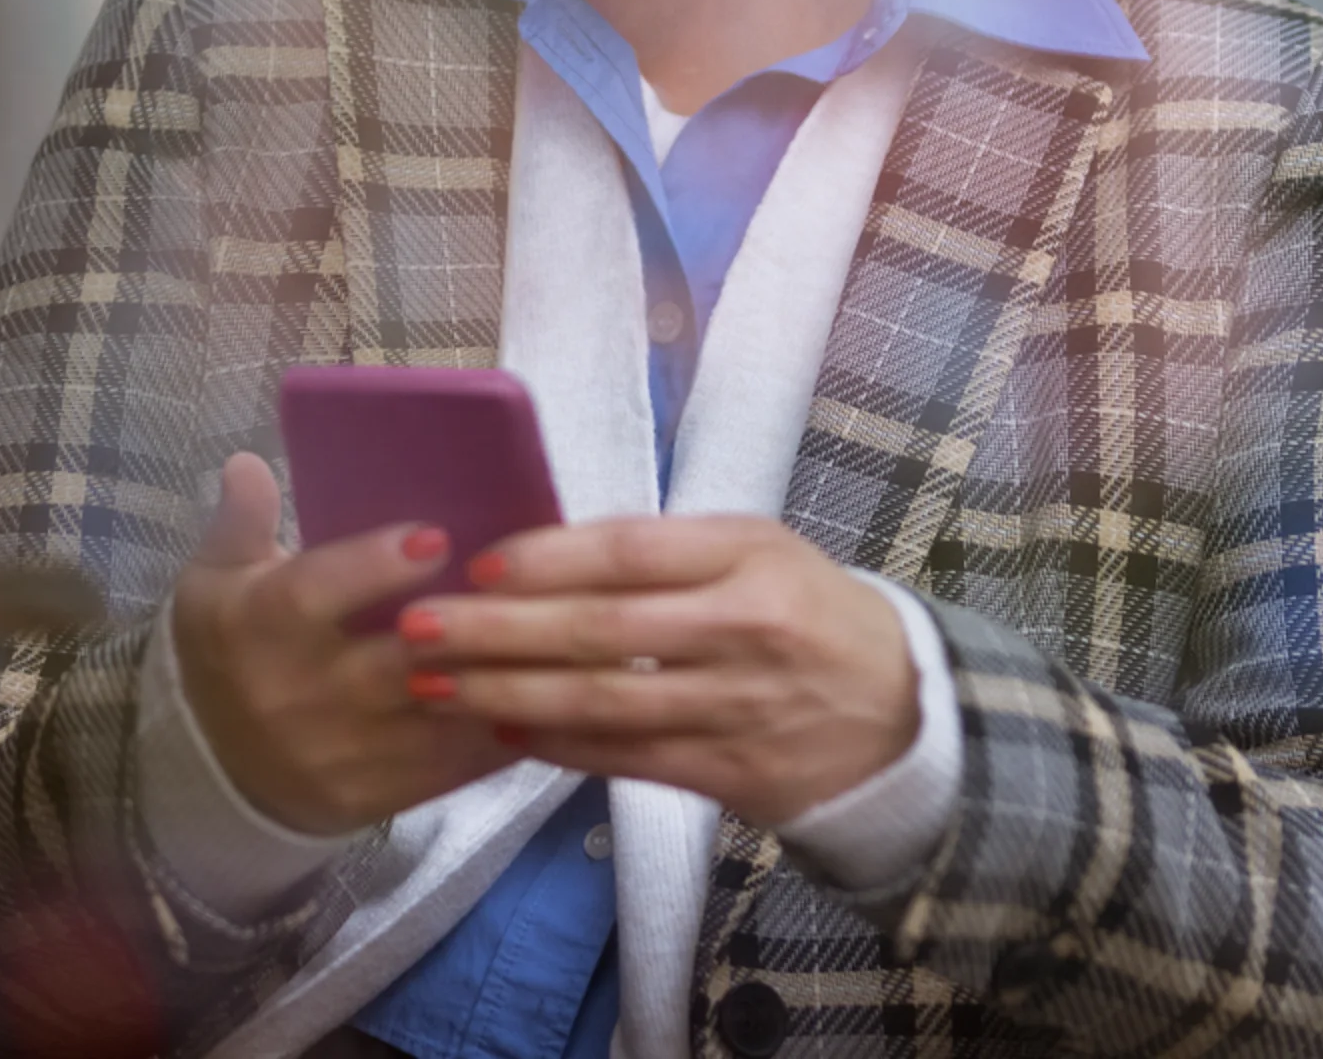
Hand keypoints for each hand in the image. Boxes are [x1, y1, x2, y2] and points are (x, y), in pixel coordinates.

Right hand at [170, 453, 526, 835]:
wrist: (214, 769)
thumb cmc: (229, 652)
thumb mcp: (213, 580)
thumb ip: (240, 521)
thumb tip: (248, 462)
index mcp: (256, 626)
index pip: (311, 595)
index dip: (372, 567)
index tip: (436, 537)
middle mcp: (297, 694)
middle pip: (387, 665)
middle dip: (458, 630)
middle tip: (519, 588)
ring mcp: (339, 754)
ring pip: (432, 718)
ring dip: (494, 682)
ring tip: (549, 638)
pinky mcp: (373, 799)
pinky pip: (448, 767)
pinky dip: (498, 735)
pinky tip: (540, 697)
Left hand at [394, 515, 917, 827]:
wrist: (904, 713)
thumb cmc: (806, 610)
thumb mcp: (756, 550)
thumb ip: (664, 549)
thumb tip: (542, 549)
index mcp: (746, 556)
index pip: (630, 550)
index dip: (546, 558)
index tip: (475, 564)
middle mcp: (742, 629)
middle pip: (600, 630)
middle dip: (496, 631)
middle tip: (418, 629)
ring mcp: (737, 706)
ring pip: (604, 702)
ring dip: (509, 694)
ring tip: (436, 687)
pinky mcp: (733, 773)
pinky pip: (628, 759)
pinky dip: (559, 747)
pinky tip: (503, 732)